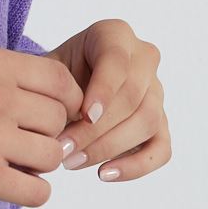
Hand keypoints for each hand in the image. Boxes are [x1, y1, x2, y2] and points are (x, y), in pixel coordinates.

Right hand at [0, 44, 86, 206]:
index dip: (65, 103)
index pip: (62, 82)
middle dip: (47, 135)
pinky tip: (11, 186)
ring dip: (38, 165)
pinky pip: (37, 192)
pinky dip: (31, 193)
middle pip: (59, 121)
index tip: (50, 116)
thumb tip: (48, 100)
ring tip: (14, 164)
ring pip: (51, 157)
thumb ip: (2, 76)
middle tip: (23, 144)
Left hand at [41, 18, 169, 183]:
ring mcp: (157, 91)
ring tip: (72, 162)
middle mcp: (143, 58)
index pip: (117, 60)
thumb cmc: (52, 76)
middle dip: (96, 128)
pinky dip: (135, 166)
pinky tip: (104, 173)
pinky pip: (161, 149)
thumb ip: (50, 86)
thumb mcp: (45, 71)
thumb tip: (50, 120)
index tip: (83, 115)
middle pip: (132, 96)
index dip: (103, 90)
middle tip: (63, 149)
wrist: (62, 87)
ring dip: (108, 147)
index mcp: (115, 34)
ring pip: (148, 122)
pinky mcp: (161, 123)